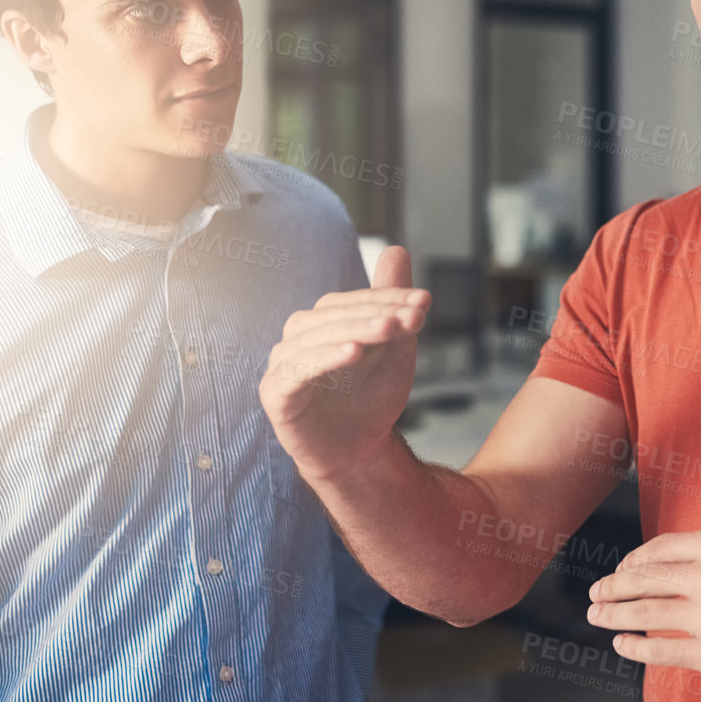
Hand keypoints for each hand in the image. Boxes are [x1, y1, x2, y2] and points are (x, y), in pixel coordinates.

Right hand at [259, 246, 430, 482]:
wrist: (358, 451)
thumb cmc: (372, 395)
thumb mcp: (393, 346)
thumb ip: (391, 302)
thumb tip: (398, 250)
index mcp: (323, 319)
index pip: (355, 300)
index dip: (389, 298)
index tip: (425, 302)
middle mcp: (299, 335)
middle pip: (335, 314)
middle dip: (377, 312)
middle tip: (414, 316)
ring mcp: (284, 363)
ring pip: (317, 337)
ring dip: (355, 330)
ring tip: (389, 329)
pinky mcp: (276, 393)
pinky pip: (297, 371)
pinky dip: (324, 358)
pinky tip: (353, 352)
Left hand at [586, 436, 700, 683]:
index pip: (658, 550)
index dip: (633, 560)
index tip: (622, 569)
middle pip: (644, 582)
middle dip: (613, 588)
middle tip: (596, 593)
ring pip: (646, 615)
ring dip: (614, 616)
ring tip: (598, 616)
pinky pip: (662, 650)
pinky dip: (636, 647)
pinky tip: (623, 644)